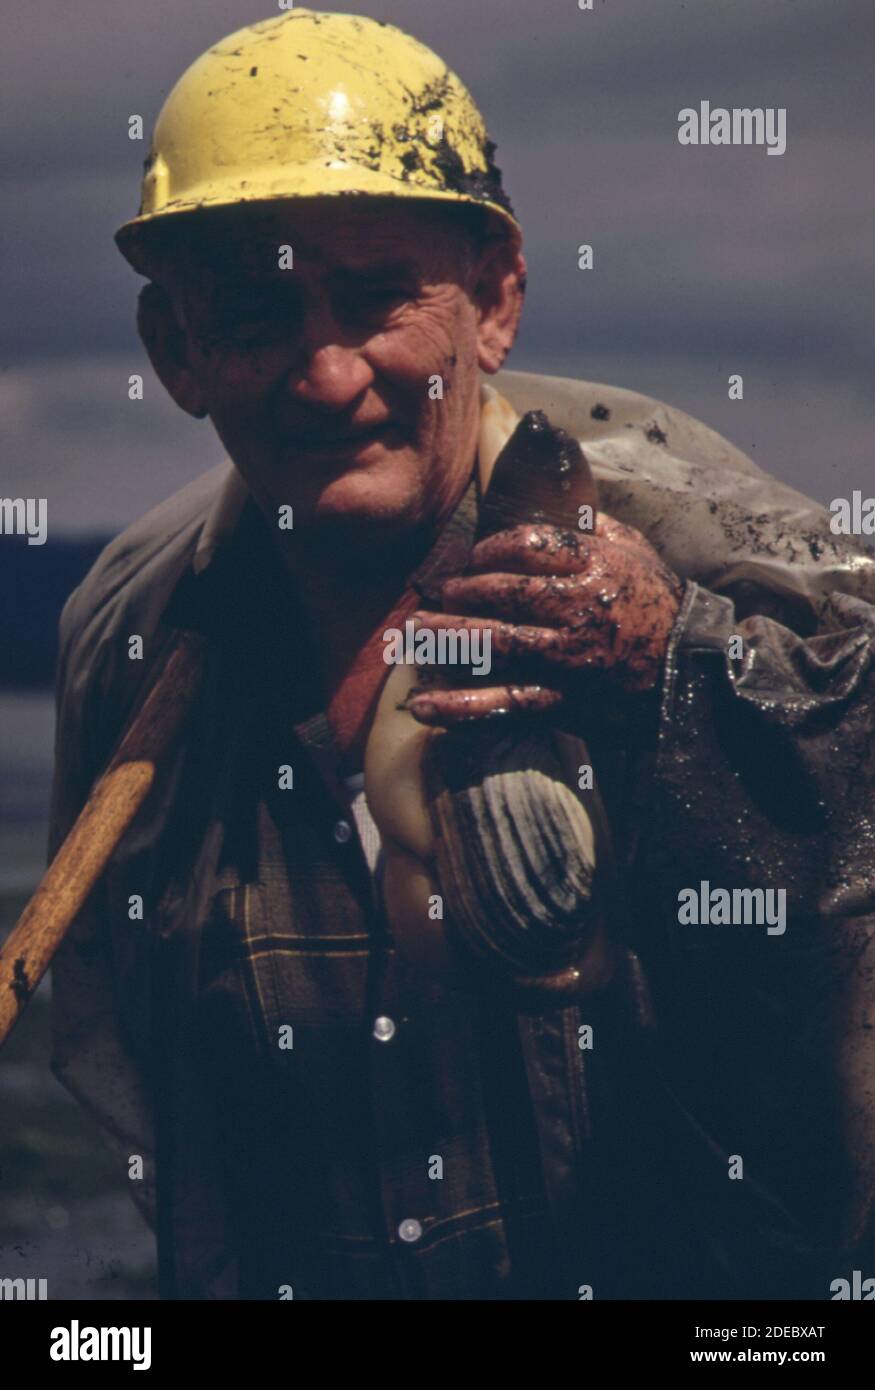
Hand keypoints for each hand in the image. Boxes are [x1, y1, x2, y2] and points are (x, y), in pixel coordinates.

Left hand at [405, 514, 683, 724]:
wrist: (692, 672)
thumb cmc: (661, 606)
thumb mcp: (637, 552)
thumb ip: (594, 526)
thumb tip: (559, 504)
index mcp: (594, 566)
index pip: (524, 546)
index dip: (488, 551)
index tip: (473, 559)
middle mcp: (576, 609)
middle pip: (500, 592)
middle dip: (461, 591)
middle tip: (439, 594)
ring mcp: (566, 658)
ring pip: (493, 642)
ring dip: (447, 636)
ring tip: (416, 632)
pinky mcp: (561, 701)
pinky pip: (502, 703)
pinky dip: (459, 707)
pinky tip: (423, 705)